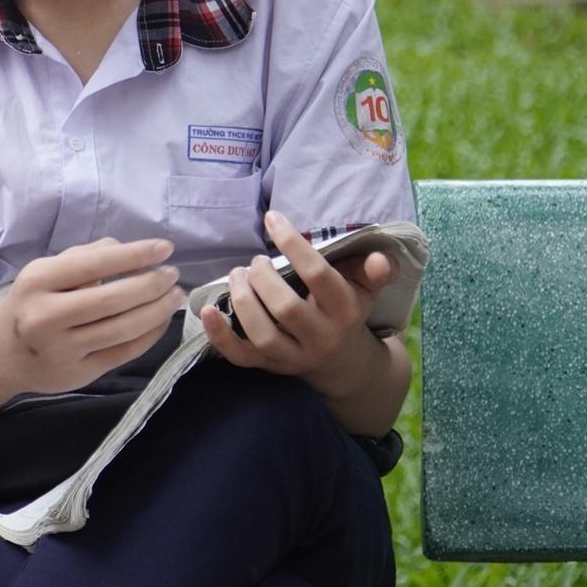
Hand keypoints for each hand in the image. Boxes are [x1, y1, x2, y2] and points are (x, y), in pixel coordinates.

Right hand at [0, 237, 184, 402]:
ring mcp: (63, 348)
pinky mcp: (79, 373)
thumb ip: (86, 257)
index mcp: (38, 281)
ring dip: (157, 310)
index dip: (134, 255)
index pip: (94, 264)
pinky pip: (124, 351)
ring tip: (174, 296)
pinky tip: (161, 320)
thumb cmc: (30, 304)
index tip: (165, 248)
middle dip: (151, 285)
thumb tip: (132, 252)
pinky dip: (150, 334)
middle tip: (173, 275)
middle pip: (113, 299)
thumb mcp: (45, 273)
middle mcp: (47, 315)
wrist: (2, 354)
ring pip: (123, 328)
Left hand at [200, 211, 392, 387]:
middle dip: (263, 278)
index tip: (273, 219)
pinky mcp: (268, 367)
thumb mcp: (364, 290)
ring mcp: (292, 356)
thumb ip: (373, 271)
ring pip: (263, 335)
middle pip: (286, 308)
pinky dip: (219, 336)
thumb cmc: (347, 312)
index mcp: (345, 311)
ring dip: (242, 300)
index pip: (318, 276)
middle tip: (255, 261)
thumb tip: (379, 258)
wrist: (343, 363)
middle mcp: (320, 337)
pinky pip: (240, 357)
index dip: (293, 244)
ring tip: (237, 275)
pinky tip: (207, 310)